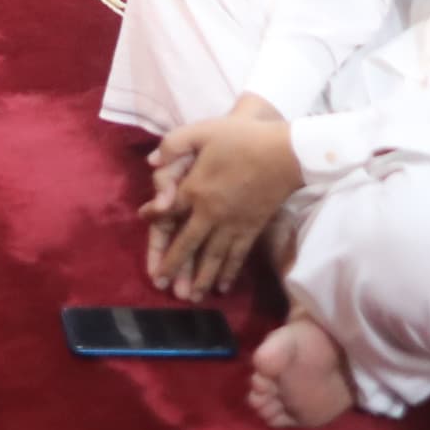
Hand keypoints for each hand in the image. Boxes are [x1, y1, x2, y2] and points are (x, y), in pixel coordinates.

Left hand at [142, 103, 301, 299]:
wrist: (284, 154)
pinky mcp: (251, 229)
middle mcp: (210, 213)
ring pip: (211, 257)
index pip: (168, 212)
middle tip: (162, 285)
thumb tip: (150, 163)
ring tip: (191, 298)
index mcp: (194, 189)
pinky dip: (228, 273)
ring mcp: (232, 224)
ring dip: (200, 278)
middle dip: (174, 266)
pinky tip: (222, 287)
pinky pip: (237, 256)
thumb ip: (172, 144)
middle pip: (187, 244)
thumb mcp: (201, 131)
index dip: (154, 222)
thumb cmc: (242, 139)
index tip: (145, 231)